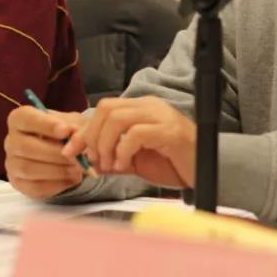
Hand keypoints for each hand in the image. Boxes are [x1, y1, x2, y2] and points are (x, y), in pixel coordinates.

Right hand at [4, 106, 86, 199]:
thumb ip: (75, 128)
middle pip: (25, 147)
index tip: (66, 131)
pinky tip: (72, 179)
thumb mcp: (74, 124)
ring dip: (56, 170)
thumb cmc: (67, 132)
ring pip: (27, 169)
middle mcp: (11, 140)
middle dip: (54, 153)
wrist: (67, 152)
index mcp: (20, 118)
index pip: (24, 118)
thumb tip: (72, 135)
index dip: (45, 125)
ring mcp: (12, 163)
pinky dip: (56, 185)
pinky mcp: (19, 183)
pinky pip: (33, 187)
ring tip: (77, 169)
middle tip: (76, 157)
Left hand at [63, 96, 194, 188]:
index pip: (103, 109)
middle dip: (91, 136)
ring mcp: (160, 116)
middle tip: (94, 160)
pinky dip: (123, 151)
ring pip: (118, 118)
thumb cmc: (172, 163)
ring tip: (111, 165)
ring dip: (106, 145)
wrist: (204, 171)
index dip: (83, 130)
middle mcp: (149, 106)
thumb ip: (113, 156)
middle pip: (107, 108)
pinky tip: (126, 165)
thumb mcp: (134, 160)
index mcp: (140, 108)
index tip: (71, 151)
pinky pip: (136, 134)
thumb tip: (87, 159)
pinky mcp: (169, 131)